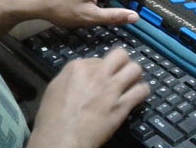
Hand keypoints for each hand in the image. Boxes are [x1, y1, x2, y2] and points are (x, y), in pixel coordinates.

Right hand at [28, 48, 150, 147]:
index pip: (98, 59)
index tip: (103, 77)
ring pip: (135, 69)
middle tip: (122, 72)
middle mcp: (96, 74)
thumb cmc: (52, 120)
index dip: (102, 68)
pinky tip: (139, 95)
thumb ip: (70, 77)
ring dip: (136, 75)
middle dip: (123, 62)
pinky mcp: (121, 105)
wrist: (60, 140)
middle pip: (120, 55)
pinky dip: (143, 91)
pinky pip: (142, 90)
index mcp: (77, 68)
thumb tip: (81, 75)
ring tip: (134, 82)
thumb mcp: (54, 89)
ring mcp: (111, 89)